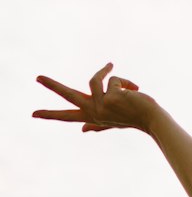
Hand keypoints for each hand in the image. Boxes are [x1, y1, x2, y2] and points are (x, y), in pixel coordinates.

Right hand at [33, 63, 156, 132]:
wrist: (152, 119)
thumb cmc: (134, 118)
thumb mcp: (112, 121)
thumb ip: (97, 124)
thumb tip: (83, 130)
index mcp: (92, 117)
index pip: (68, 116)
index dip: (51, 115)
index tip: (33, 114)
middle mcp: (94, 112)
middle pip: (68, 96)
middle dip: (52, 85)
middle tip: (37, 77)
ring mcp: (101, 105)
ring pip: (93, 80)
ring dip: (104, 70)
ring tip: (112, 66)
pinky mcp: (110, 97)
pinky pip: (112, 79)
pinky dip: (124, 81)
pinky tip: (134, 89)